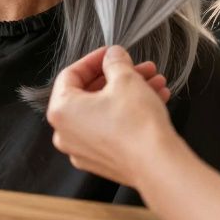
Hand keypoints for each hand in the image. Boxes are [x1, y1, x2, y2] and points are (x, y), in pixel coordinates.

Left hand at [46, 45, 177, 186]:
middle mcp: (66, 133)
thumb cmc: (137, 124)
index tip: (112, 53)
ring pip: (104, 111)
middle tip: (139, 68)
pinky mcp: (103, 161)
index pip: (71, 75)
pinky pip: (111, 129)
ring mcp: (83, 150)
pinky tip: (154, 100)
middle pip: (90, 93)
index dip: (95, 60)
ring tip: (154, 82)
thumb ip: (115, 62)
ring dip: (130, 93)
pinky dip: (129, 113)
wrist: (158, 165)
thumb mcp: (126, 79)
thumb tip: (113, 56)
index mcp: (61, 111)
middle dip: (119, 77)